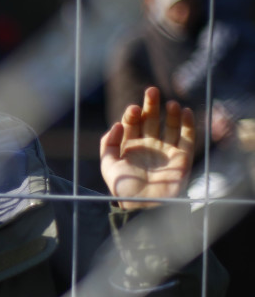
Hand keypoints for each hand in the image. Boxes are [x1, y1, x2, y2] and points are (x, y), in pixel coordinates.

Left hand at [100, 87, 194, 209]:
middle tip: (151, 90)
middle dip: (151, 105)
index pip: (132, 124)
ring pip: (170, 126)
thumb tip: (116, 124)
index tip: (132, 109)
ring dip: (171, 113)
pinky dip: (188, 124)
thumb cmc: (123, 188)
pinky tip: (184, 111)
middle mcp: (149, 146)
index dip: (132, 115)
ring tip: (170, 103)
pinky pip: (187, 138)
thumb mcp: (108, 165)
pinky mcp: (182, 158)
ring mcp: (166, 151)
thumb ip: (107, 144)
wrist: (143, 206)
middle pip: (151, 120)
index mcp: (130, 147)